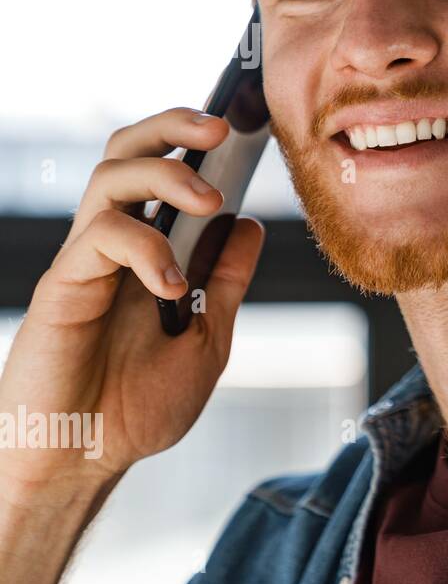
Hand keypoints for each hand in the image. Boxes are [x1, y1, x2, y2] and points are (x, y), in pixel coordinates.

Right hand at [0, 106, 264, 503]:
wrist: (83, 460)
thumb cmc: (136, 406)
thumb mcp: (206, 338)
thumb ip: (225, 282)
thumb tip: (250, 225)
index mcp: (148, 249)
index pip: (164, 171)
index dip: (195, 140)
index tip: (245, 123)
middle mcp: (112, 244)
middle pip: (126, 151)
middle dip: (172, 125)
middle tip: (219, 127)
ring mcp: (84, 262)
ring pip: (110, 178)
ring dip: (165, 175)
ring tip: (211, 200)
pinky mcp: (61, 286)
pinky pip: (99, 238)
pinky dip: (145, 249)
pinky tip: (171, 284)